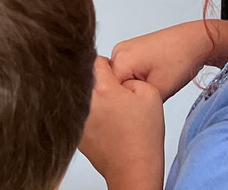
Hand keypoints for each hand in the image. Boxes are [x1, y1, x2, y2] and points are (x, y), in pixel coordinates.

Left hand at [79, 57, 164, 189]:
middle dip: (97, 81)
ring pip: (80, 97)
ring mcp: (79, 119)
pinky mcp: (77, 134)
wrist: (134, 168)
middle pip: (84, 78)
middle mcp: (86, 102)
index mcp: (103, 89)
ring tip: (110, 112)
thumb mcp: (150, 94)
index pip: (95, 60)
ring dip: (91, 99)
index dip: (107, 65)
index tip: (114, 74)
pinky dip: (90, 117)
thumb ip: (132, 77)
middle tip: (112, 93)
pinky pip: (80, 116)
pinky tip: (105, 125)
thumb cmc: (143, 136)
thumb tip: (119, 80)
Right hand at [110, 22, 217, 101]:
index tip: (139, 105)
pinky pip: (126, 71)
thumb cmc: (181, 60)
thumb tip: (126, 112)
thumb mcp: (159, 90)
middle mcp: (118, 51)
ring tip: (153, 83)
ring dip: (132, 86)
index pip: (108, 92)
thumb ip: (137, 103)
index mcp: (121, 60)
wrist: (195, 41)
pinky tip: (152, 77)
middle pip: (112, 85)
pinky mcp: (131, 50)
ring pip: (119, 79)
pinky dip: (135, 78)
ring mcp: (123, 49)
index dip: (124, 103)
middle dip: (127, 94)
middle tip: (148, 95)